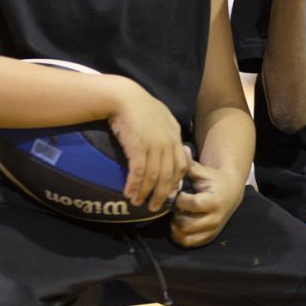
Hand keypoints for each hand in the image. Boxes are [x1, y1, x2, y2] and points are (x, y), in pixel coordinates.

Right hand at [107, 78, 189, 210]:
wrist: (123, 97)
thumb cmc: (139, 106)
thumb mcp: (161, 118)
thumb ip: (167, 133)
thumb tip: (168, 148)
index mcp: (175, 136)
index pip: (182, 165)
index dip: (176, 182)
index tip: (169, 194)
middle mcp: (168, 143)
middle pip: (170, 176)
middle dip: (162, 194)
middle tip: (155, 207)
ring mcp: (154, 146)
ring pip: (154, 177)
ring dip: (145, 193)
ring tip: (139, 204)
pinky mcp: (138, 148)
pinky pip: (138, 173)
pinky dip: (134, 186)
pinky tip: (129, 194)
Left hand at [170, 153, 245, 247]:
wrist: (231, 192)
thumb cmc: (214, 179)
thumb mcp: (203, 171)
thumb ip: (189, 164)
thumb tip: (180, 148)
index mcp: (215, 201)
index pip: (192, 204)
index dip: (180, 199)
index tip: (178, 193)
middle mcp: (215, 218)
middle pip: (187, 224)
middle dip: (176, 215)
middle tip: (175, 206)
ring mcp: (213, 229)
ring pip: (187, 237)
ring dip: (176, 227)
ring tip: (177, 215)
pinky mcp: (210, 237)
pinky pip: (190, 243)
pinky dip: (181, 236)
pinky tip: (179, 224)